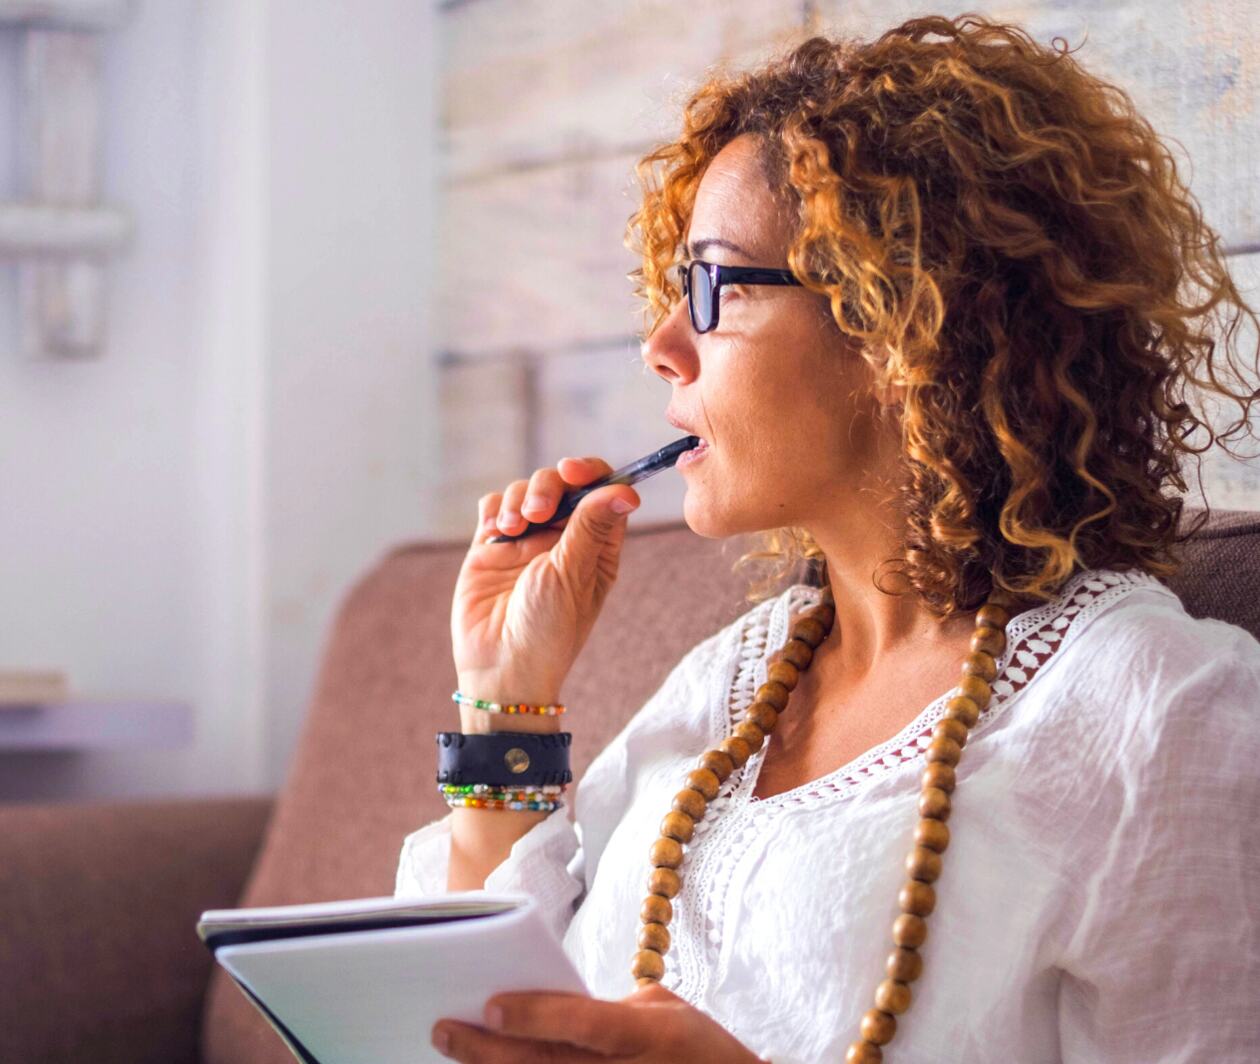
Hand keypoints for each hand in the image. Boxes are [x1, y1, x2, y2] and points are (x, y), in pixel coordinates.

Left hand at [431, 983, 767, 1062]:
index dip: (534, 1015)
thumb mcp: (664, 1011)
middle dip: (486, 1050)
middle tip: (444, 1030)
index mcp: (644, 1035)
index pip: (581, 1023)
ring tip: (455, 1056)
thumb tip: (549, 1007)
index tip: (490, 1004)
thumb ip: (607, 1008)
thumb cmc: (700, 1050)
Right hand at [451, 456, 640, 702]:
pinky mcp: (491, 547)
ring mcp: (525, 541)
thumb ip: (591, 526)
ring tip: (511, 530)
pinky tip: (495, 532)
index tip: (573, 470)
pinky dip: (494, 510)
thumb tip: (627, 490)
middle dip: (547, 487)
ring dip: (517, 500)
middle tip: (538, 512)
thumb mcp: (574, 574)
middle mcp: (562, 538)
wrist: (501, 666)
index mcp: (596, 546)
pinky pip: (493, 507)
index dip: (591, 472)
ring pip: (524, 490)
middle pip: (561, 483)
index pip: (601, 492)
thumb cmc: (549, 629)